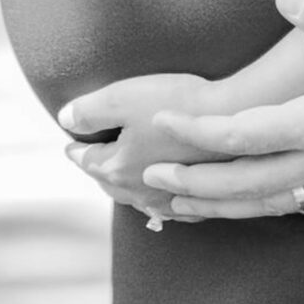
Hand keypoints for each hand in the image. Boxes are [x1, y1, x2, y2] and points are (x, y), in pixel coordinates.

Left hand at [59, 73, 228, 220]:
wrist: (236, 113)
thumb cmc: (180, 102)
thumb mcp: (122, 97)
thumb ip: (89, 110)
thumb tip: (66, 120)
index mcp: (119, 167)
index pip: (87, 160)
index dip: (76, 149)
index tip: (70, 144)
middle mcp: (141, 190)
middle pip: (109, 182)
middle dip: (97, 171)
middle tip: (91, 160)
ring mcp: (171, 197)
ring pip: (137, 198)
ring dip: (125, 188)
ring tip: (122, 178)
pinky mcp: (199, 195)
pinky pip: (170, 206)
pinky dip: (158, 200)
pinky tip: (163, 196)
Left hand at [143, 0, 303, 218]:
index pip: (249, 134)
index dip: (201, 132)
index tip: (167, 123)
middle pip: (245, 184)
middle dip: (193, 184)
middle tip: (149, 179)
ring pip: (267, 206)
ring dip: (218, 207)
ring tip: (179, 206)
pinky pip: (296, 211)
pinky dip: (258, 212)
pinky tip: (246, 208)